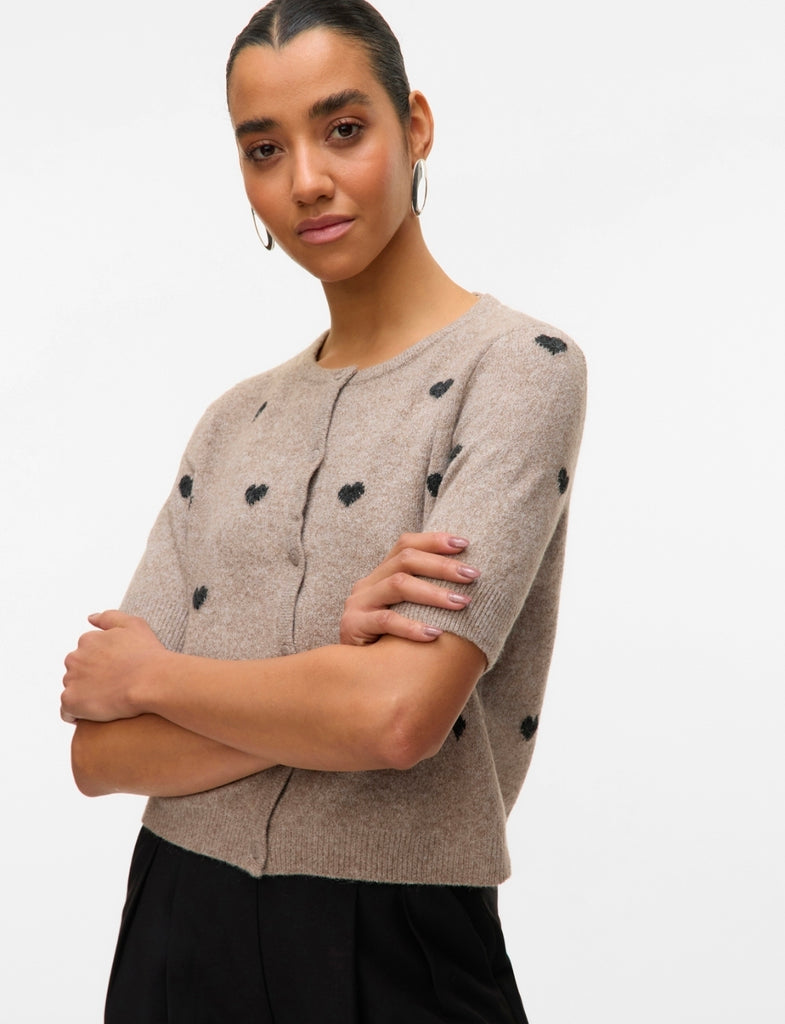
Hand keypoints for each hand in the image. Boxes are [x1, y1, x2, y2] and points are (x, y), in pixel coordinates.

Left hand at [61, 611, 166, 722]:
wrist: (152, 680)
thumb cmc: (148, 654)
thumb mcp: (134, 624)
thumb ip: (109, 617)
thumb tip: (90, 618)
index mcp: (87, 640)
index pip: (86, 655)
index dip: (101, 665)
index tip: (116, 673)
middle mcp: (74, 658)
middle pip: (77, 672)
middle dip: (90, 678)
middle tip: (114, 688)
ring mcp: (71, 679)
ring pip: (73, 690)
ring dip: (85, 695)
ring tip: (108, 702)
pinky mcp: (71, 701)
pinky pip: (67, 712)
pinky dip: (77, 714)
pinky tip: (94, 716)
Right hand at [340, 532, 479, 645]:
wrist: (356, 674)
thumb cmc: (390, 641)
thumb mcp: (407, 612)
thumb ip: (427, 596)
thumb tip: (471, 582)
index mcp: (381, 574)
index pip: (406, 544)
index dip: (434, 541)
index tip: (465, 543)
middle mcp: (368, 583)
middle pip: (406, 559)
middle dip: (443, 566)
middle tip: (473, 575)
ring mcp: (359, 603)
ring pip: (398, 584)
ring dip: (434, 593)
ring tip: (462, 603)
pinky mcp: (353, 625)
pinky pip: (386, 621)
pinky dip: (413, 626)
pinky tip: (435, 633)